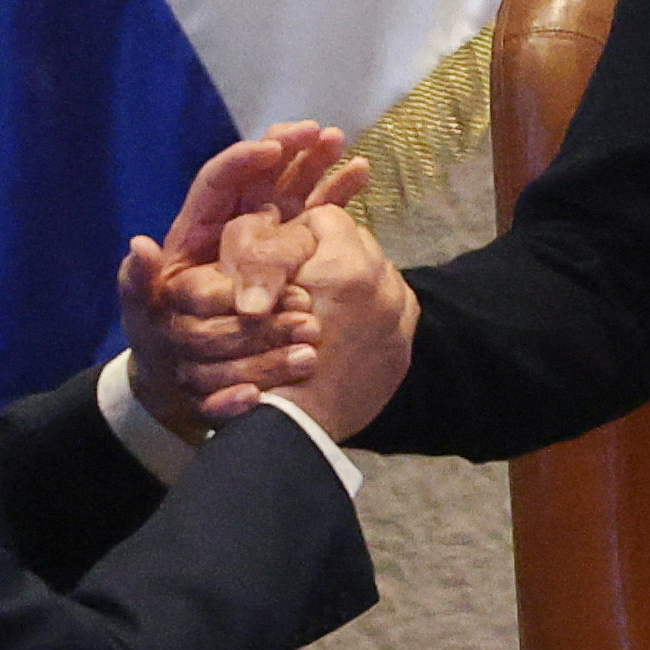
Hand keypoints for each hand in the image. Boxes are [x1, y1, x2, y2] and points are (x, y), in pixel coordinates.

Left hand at [119, 123, 367, 436]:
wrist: (193, 382)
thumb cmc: (161, 344)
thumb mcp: (144, 314)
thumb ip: (139, 282)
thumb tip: (140, 245)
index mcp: (198, 229)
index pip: (219, 181)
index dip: (244, 160)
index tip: (272, 147)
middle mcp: (235, 225)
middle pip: (262, 175)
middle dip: (289, 149)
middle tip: (317, 133)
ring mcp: (267, 239)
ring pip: (293, 189)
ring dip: (316, 163)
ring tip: (339, 142)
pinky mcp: (294, 256)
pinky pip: (318, 218)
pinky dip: (337, 195)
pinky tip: (361, 171)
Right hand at [263, 205, 416, 440]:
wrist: (293, 430)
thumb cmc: (263, 359)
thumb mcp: (248, 289)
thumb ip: (265, 250)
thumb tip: (281, 231)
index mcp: (348, 267)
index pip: (325, 219)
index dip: (296, 236)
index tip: (284, 262)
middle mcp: (385, 288)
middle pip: (355, 245)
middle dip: (328, 259)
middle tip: (301, 287)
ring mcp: (398, 321)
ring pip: (376, 276)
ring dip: (350, 286)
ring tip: (320, 312)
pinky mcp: (401, 351)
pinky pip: (390, 312)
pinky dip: (367, 316)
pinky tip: (340, 334)